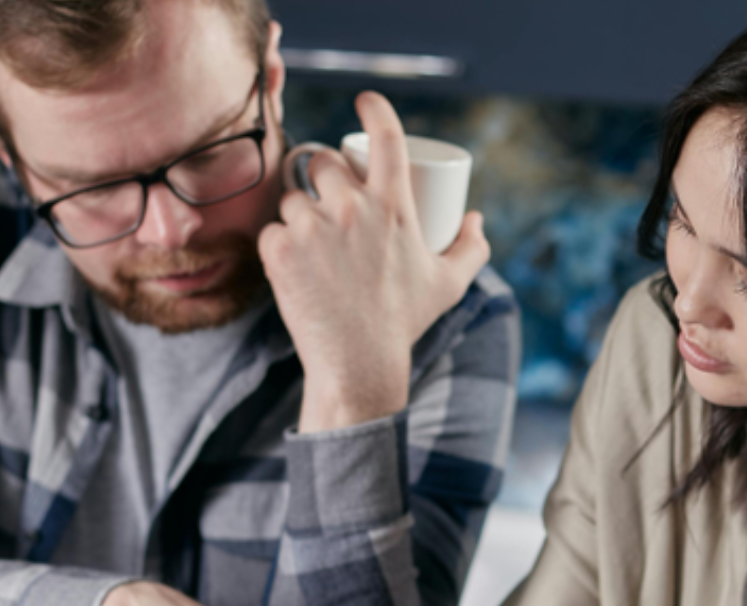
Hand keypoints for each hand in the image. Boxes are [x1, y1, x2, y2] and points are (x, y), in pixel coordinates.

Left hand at [260, 91, 490, 431]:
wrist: (359, 364)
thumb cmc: (404, 322)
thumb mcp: (448, 284)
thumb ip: (471, 248)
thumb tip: (474, 219)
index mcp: (394, 206)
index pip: (386, 136)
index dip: (375, 109)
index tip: (365, 101)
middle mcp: (352, 208)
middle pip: (324, 163)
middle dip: (323, 178)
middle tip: (327, 207)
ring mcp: (313, 227)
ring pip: (293, 199)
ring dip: (298, 215)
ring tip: (312, 247)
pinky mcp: (280, 250)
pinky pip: (271, 231)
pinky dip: (278, 246)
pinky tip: (291, 266)